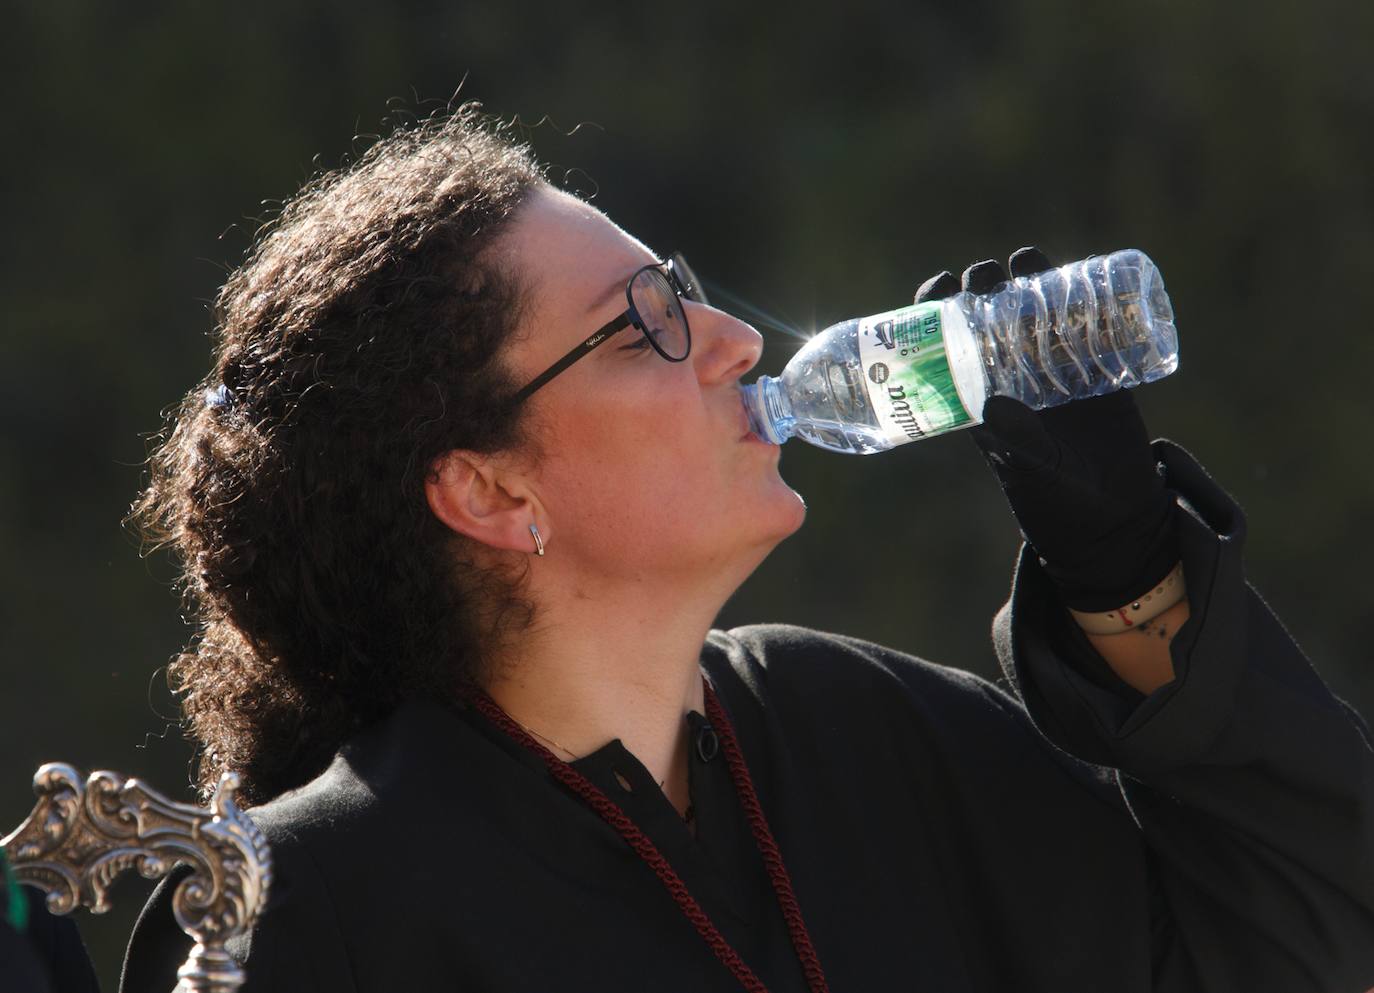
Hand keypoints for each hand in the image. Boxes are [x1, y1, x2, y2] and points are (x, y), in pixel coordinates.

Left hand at [915, 248, 1178, 610]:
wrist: (1114, 520)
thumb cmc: (1059, 502)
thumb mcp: (1034, 470)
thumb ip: (1016, 441)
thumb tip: (990, 404)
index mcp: (982, 399)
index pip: (950, 346)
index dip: (939, 313)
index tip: (938, 289)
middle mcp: (1015, 379)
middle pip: (990, 318)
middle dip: (982, 288)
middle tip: (983, 276)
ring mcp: (1058, 372)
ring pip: (1036, 313)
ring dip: (1028, 281)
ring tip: (1023, 261)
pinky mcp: (1101, 374)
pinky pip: (1091, 327)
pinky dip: (1087, 300)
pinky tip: (1084, 277)